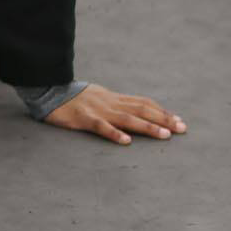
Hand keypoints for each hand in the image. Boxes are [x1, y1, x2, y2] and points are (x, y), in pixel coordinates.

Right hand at [43, 84, 185, 145]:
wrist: (48, 88)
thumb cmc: (71, 97)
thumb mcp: (97, 96)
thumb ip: (113, 103)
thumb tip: (131, 110)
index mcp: (113, 98)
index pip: (143, 103)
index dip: (162, 111)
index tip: (179, 121)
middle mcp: (110, 102)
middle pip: (141, 110)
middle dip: (163, 119)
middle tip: (182, 129)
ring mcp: (98, 110)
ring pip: (127, 118)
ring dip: (147, 127)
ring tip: (164, 135)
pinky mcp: (83, 118)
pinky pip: (101, 126)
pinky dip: (114, 133)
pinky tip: (126, 141)